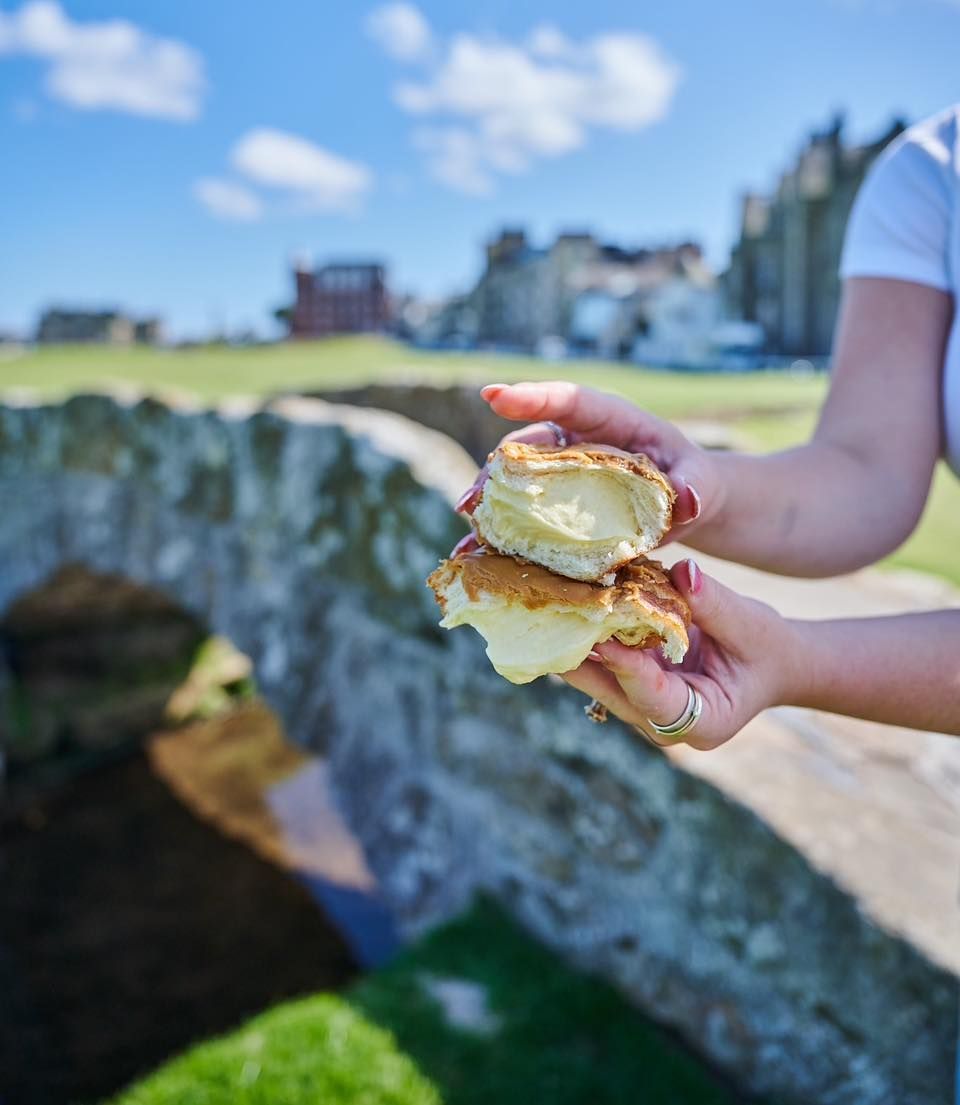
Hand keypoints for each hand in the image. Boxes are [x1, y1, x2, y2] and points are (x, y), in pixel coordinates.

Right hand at [454, 381, 721, 533]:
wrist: (685, 506)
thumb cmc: (693, 481)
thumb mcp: (701, 481)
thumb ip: (694, 485)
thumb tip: (686, 498)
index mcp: (610, 420)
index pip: (568, 400)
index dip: (531, 397)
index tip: (493, 396)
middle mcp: (576, 441)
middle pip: (529, 448)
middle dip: (497, 472)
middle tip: (472, 499)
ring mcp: (562, 474)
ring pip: (517, 482)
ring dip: (489, 507)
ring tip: (468, 532)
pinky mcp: (558, 507)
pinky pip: (523, 517)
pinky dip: (500, 537)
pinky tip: (476, 557)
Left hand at [563, 559, 802, 750]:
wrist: (771, 662)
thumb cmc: (767, 649)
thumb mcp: (752, 624)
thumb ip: (715, 603)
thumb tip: (683, 571)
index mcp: (705, 722)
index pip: (656, 700)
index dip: (628, 671)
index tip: (603, 642)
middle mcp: (664, 724)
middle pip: (614, 694)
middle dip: (584, 659)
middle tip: (555, 619)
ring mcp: (643, 706)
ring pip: (599, 679)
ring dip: (577, 643)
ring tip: (552, 605)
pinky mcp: (631, 683)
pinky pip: (603, 661)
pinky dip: (587, 633)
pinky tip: (566, 602)